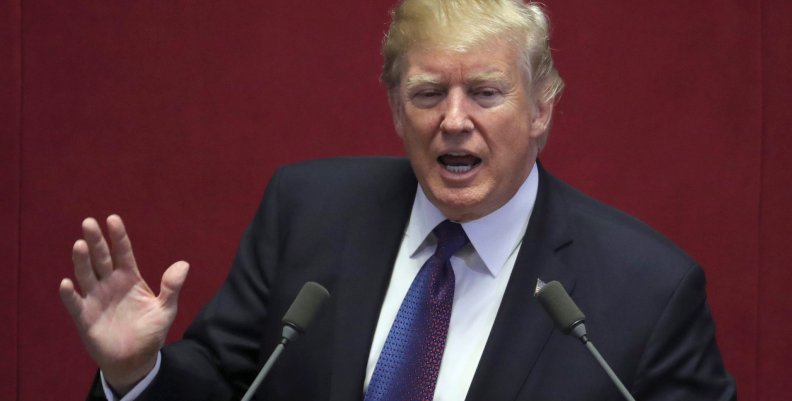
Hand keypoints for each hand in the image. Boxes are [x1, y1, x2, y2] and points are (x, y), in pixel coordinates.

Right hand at [59, 215, 188, 393]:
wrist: (136, 360)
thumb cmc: (150, 332)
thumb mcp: (166, 309)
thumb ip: (172, 287)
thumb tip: (183, 264)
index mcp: (129, 278)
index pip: (123, 252)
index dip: (118, 236)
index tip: (113, 219)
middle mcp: (110, 284)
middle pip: (101, 258)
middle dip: (96, 241)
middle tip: (89, 222)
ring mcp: (95, 298)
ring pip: (86, 275)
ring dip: (82, 260)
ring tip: (79, 244)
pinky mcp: (84, 317)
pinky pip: (75, 303)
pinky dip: (70, 294)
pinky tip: (67, 283)